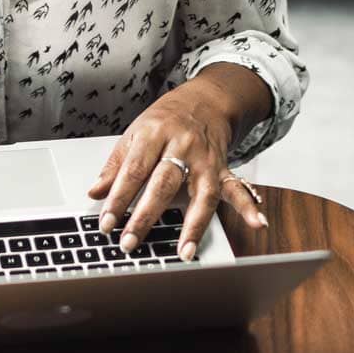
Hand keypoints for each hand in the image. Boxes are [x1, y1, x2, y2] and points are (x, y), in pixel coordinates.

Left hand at [85, 78, 268, 260]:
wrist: (205, 100)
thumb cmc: (166, 119)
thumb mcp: (135, 133)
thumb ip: (116, 165)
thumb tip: (95, 193)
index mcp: (154, 134)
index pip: (134, 170)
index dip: (118, 198)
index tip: (106, 223)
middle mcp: (182, 146)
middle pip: (163, 184)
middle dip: (145, 216)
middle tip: (129, 242)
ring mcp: (206, 159)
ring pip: (201, 193)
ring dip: (193, 225)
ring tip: (184, 252)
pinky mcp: (224, 168)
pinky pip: (237, 188)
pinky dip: (249, 206)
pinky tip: (257, 222)